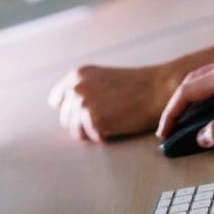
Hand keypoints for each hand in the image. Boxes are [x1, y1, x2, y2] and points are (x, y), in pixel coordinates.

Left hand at [48, 63, 174, 141]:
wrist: (157, 89)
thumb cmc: (134, 86)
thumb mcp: (101, 79)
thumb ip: (83, 89)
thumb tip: (65, 109)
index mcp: (76, 75)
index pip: (56, 101)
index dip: (71, 110)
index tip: (86, 113)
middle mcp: (75, 88)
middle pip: (65, 118)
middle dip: (81, 123)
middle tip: (105, 118)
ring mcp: (83, 104)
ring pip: (74, 131)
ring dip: (90, 132)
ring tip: (111, 122)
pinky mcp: (93, 120)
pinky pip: (90, 139)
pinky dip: (103, 137)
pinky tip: (116, 126)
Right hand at [156, 54, 213, 148]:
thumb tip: (202, 136)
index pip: (188, 90)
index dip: (172, 112)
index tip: (165, 130)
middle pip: (193, 80)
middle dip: (178, 104)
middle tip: (170, 126)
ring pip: (206, 77)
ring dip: (192, 96)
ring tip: (186, 117)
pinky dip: (207, 91)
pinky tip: (211, 105)